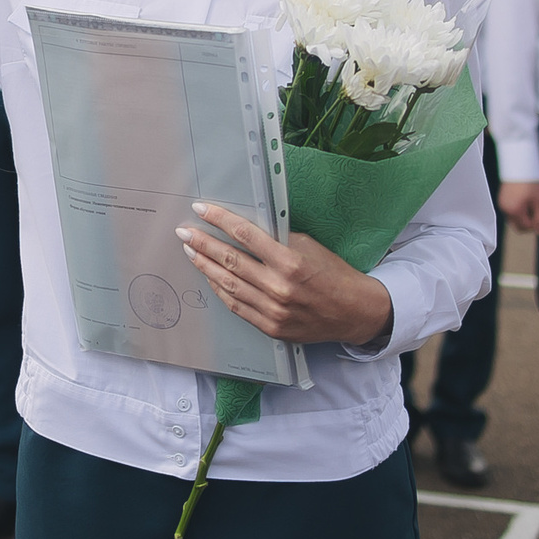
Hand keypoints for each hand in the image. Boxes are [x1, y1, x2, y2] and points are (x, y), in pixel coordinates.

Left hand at [178, 203, 392, 346]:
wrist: (354, 312)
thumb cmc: (333, 274)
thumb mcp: (309, 246)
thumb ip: (277, 239)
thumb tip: (245, 229)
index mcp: (290, 262)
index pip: (245, 235)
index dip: (220, 220)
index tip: (202, 210)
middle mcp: (279, 288)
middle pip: (230, 261)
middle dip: (203, 243)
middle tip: (185, 231)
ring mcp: (273, 310)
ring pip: (228, 284)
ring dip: (205, 266)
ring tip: (191, 251)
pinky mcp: (271, 327)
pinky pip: (236, 306)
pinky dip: (220, 290)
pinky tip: (209, 277)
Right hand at [497, 180, 538, 236]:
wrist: (520, 164)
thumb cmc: (530, 181)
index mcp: (514, 210)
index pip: (527, 227)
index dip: (537, 224)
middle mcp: (505, 209)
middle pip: (518, 226)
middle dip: (529, 223)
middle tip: (538, 211)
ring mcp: (502, 204)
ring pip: (514, 219)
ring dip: (523, 217)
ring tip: (531, 203)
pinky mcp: (502, 199)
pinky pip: (510, 211)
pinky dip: (518, 210)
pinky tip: (524, 200)